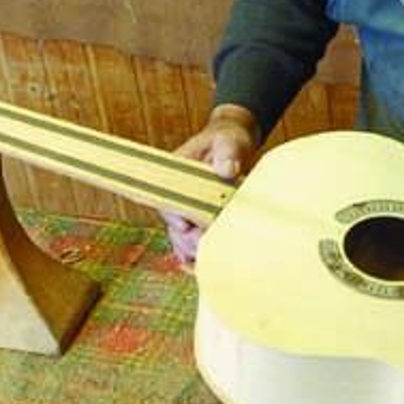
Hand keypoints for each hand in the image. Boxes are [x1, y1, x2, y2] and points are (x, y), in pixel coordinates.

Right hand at [162, 104, 259, 263]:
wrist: (234, 143)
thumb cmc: (228, 139)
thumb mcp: (229, 141)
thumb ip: (227, 153)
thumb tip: (226, 169)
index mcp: (175, 175)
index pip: (169, 200)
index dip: (175, 216)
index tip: (186, 227)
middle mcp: (177, 194)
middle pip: (174, 224)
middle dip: (187, 239)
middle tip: (203, 247)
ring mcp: (187, 207)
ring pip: (182, 236)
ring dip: (192, 249)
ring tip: (205, 260)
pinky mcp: (200, 217)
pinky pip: (192, 238)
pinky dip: (195, 251)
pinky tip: (198, 265)